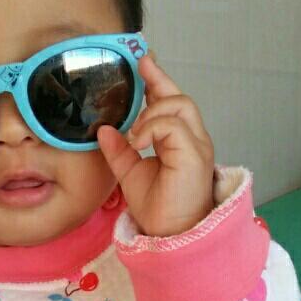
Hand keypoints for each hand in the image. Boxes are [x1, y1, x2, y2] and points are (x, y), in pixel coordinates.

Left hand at [96, 50, 214, 236]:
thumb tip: (103, 130)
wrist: (170, 235)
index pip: (172, 103)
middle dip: (159, 79)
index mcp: (180, 142)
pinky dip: (152, 127)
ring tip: (134, 134)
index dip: (158, 82)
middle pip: (180, 97)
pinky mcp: (195, 154)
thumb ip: (119, 150)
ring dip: (151, 112)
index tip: (142, 64)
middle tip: (140, 65)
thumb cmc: (158, 208)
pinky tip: (138, 142)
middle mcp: (193, 139)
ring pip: (180, 104)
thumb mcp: (130, 173)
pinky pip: (173, 125)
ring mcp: (197, 145)